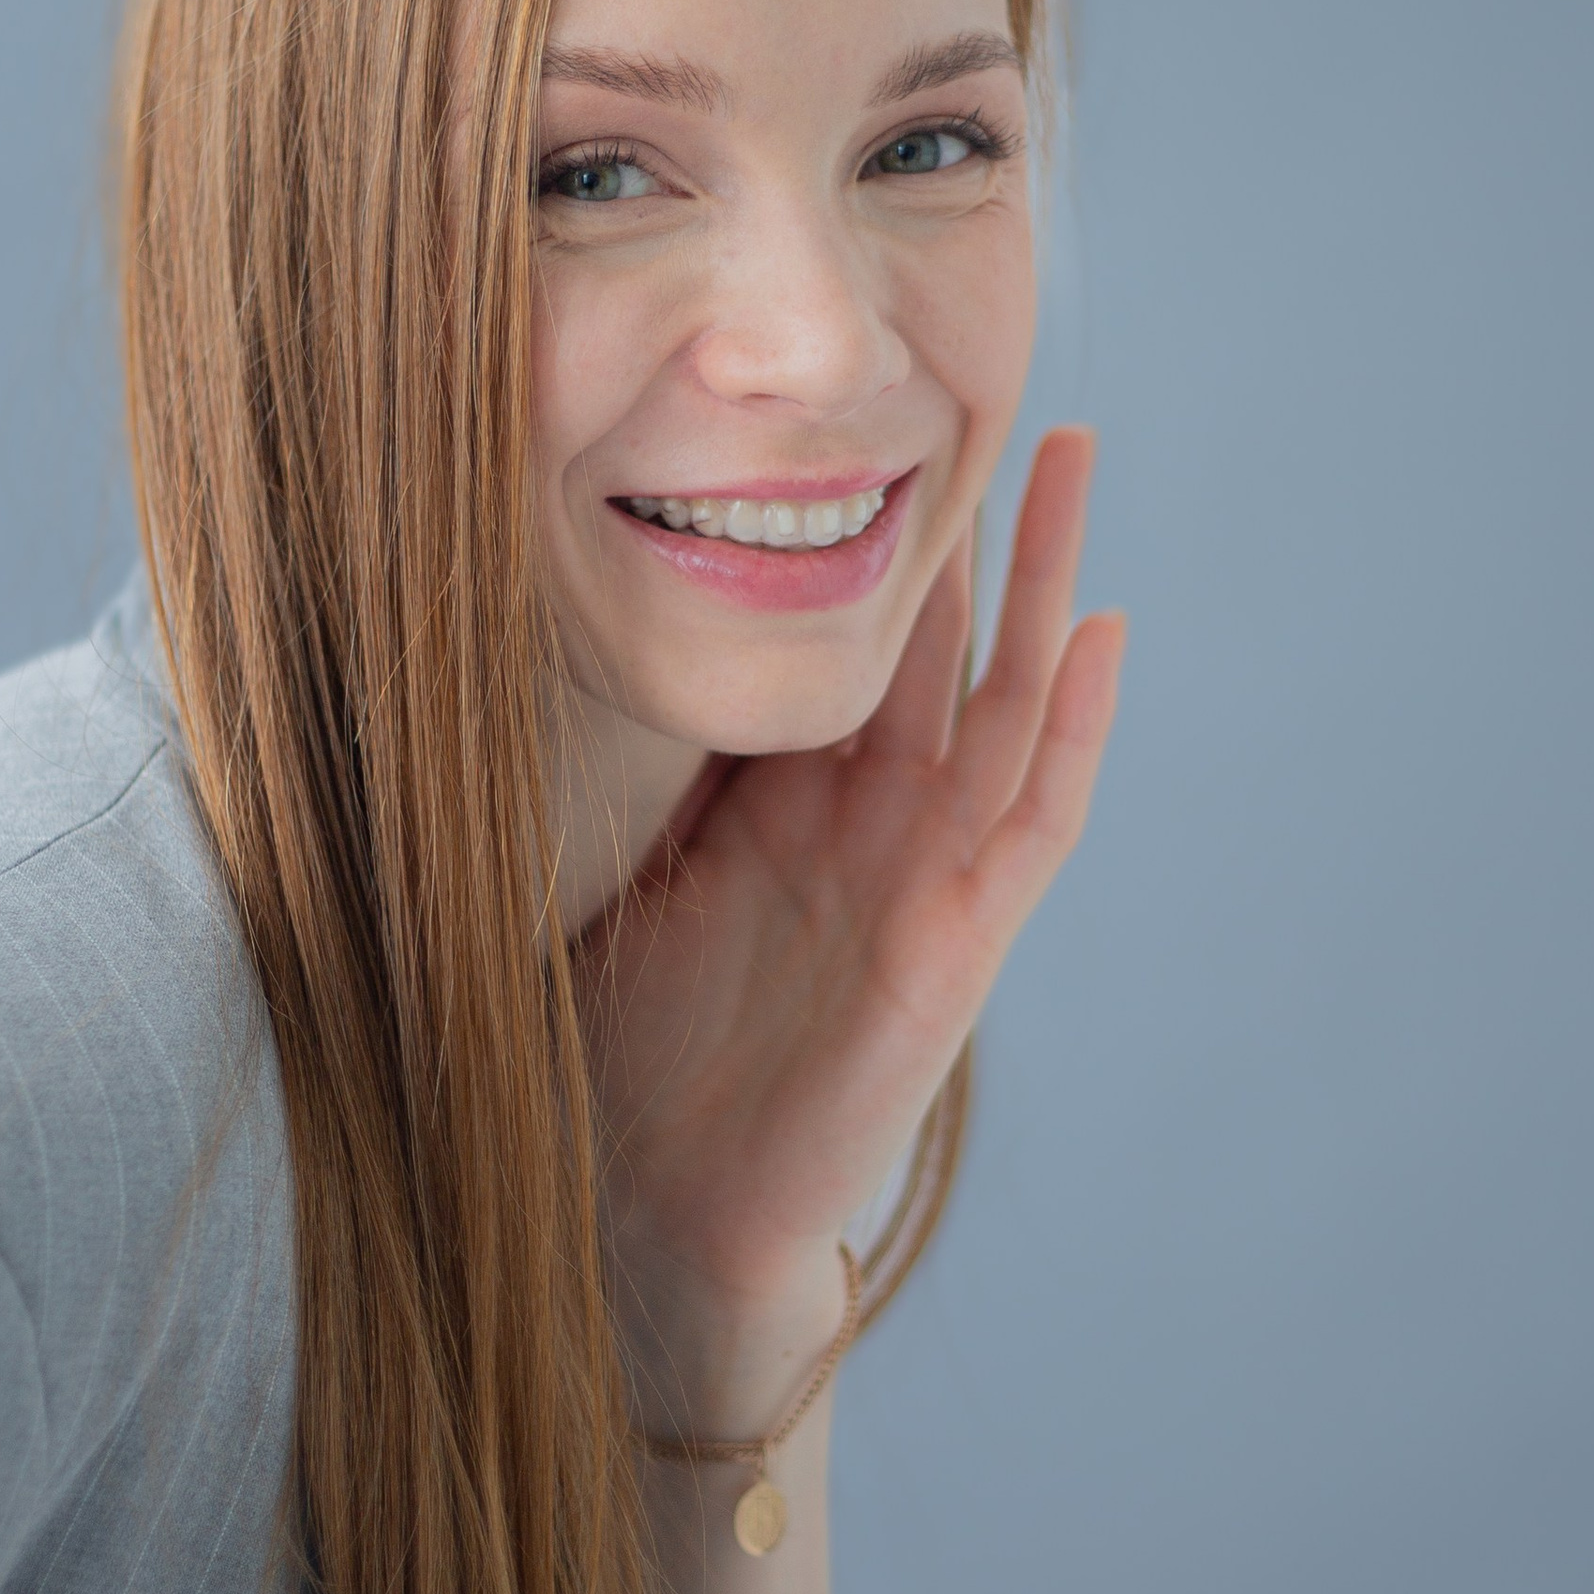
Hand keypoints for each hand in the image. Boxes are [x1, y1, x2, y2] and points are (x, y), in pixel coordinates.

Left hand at [578, 427, 1124, 1419]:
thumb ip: (596, 775)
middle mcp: (862, 821)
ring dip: (1044, 576)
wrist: (653, 1211)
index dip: (848, 532)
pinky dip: (1074, 726)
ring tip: (1066, 456)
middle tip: (987, 382)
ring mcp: (923, 873)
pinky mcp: (961, 940)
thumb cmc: (617, 1060)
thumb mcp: (594, 875)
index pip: (830, 641)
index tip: (849, 410)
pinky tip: (1101, 632)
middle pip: (932, 638)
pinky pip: (1034, 817)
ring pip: (1003, 695)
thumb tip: (493, 646)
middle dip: (964, 518)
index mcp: (776, 800)